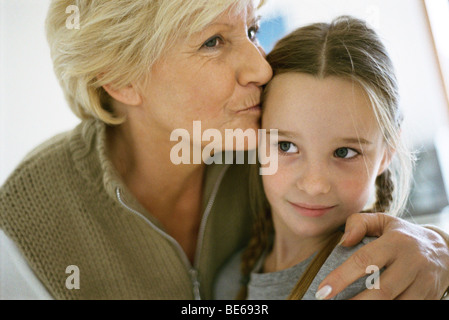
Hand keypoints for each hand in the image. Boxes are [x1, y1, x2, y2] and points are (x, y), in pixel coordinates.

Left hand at [316, 212, 448, 299]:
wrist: (445, 250)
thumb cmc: (402, 235)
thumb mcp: (382, 221)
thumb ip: (359, 223)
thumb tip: (343, 241)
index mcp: (396, 241)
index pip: (364, 260)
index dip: (341, 278)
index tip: (322, 291)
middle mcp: (412, 262)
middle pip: (381, 290)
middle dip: (355, 303)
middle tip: (332, 305)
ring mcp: (424, 282)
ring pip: (396, 304)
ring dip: (371, 310)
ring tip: (347, 310)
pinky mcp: (431, 297)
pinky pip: (408, 309)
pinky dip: (389, 312)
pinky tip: (370, 310)